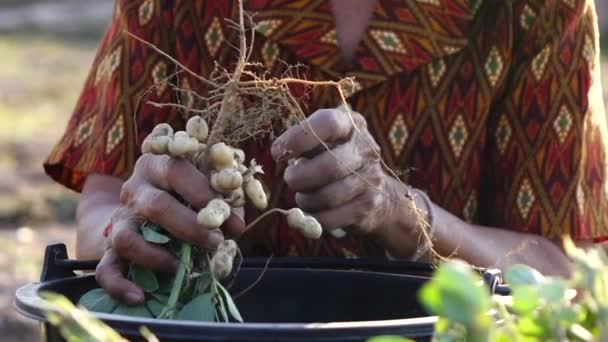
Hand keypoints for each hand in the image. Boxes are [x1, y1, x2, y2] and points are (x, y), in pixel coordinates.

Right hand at [95, 154, 244, 303]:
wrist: (152, 208)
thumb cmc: (190, 196)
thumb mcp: (207, 190)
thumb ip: (223, 202)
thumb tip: (235, 225)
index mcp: (158, 165)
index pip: (177, 171)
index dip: (205, 194)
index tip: (230, 218)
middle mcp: (134, 189)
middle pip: (155, 205)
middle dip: (190, 227)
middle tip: (215, 242)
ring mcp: (120, 219)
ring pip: (127, 238)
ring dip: (157, 256)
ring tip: (181, 267)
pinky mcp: (110, 248)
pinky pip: (106, 269)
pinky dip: (120, 286)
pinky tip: (139, 297)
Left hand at [271, 109, 419, 243]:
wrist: (378, 192)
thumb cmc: (336, 158)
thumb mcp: (325, 141)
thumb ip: (304, 141)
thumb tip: (280, 152)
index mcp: (352, 125)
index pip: (328, 124)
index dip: (298, 138)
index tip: (278, 152)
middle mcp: (366, 149)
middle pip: (328, 167)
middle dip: (299, 177)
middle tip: (290, 178)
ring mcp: (371, 179)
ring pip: (328, 197)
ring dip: (305, 199)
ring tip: (303, 195)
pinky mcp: (367, 206)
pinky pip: (331, 218)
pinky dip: (314, 217)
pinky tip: (313, 210)